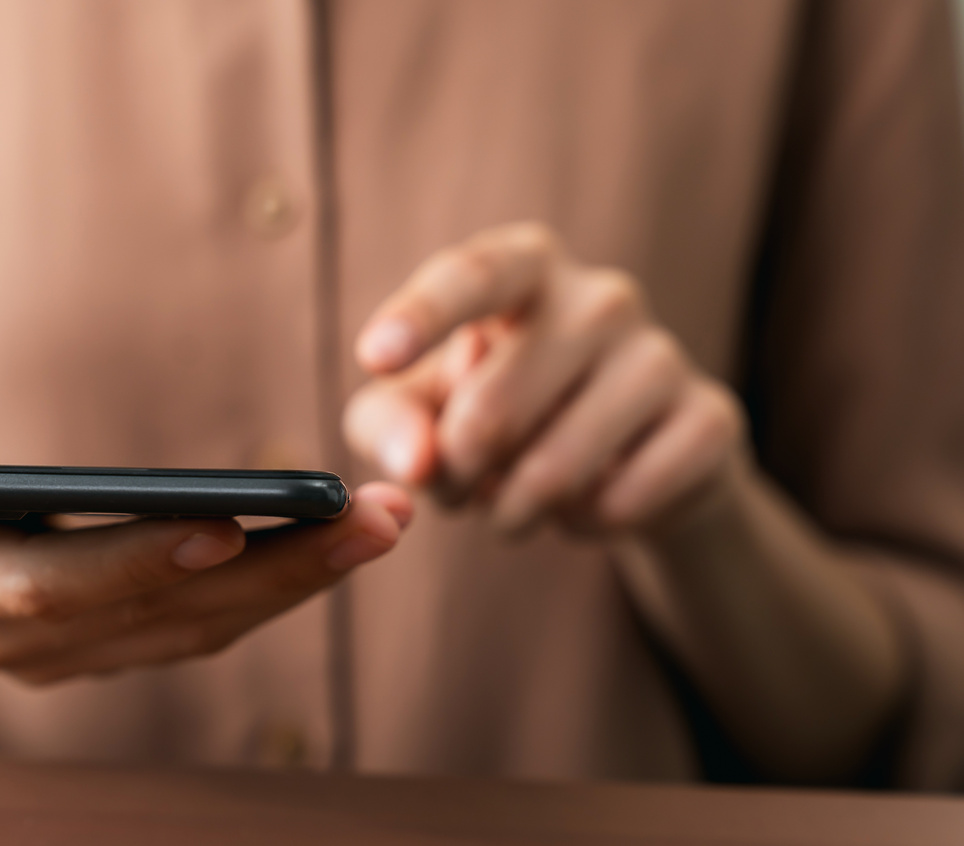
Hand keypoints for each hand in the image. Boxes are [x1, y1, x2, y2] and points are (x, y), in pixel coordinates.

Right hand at [0, 377, 411, 685]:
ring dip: (293, 582)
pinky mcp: (100, 647)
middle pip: (147, 615)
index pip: (44, 586)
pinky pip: (195, 628)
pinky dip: (270, 590)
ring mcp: (54, 657)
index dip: (133, 562)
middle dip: (267, 570)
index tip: (226, 528)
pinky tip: (335, 546)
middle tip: (373, 515)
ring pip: (188, 631)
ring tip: (383, 521)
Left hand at [344, 222, 742, 535]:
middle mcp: (601, 296)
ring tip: (514, 504)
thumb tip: (417, 463)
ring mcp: (663, 355)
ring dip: (512, 512)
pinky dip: (581, 525)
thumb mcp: (419, 414)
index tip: (374, 357)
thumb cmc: (495, 418)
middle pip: (491, 409)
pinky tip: (589, 503)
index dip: (421, 315)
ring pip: (553, 470)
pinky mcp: (711, 421)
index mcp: (525, 268)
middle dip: (454, 473)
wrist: (627, 464)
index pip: (474, 273)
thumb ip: (387, 425)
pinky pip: (617, 504)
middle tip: (457, 487)